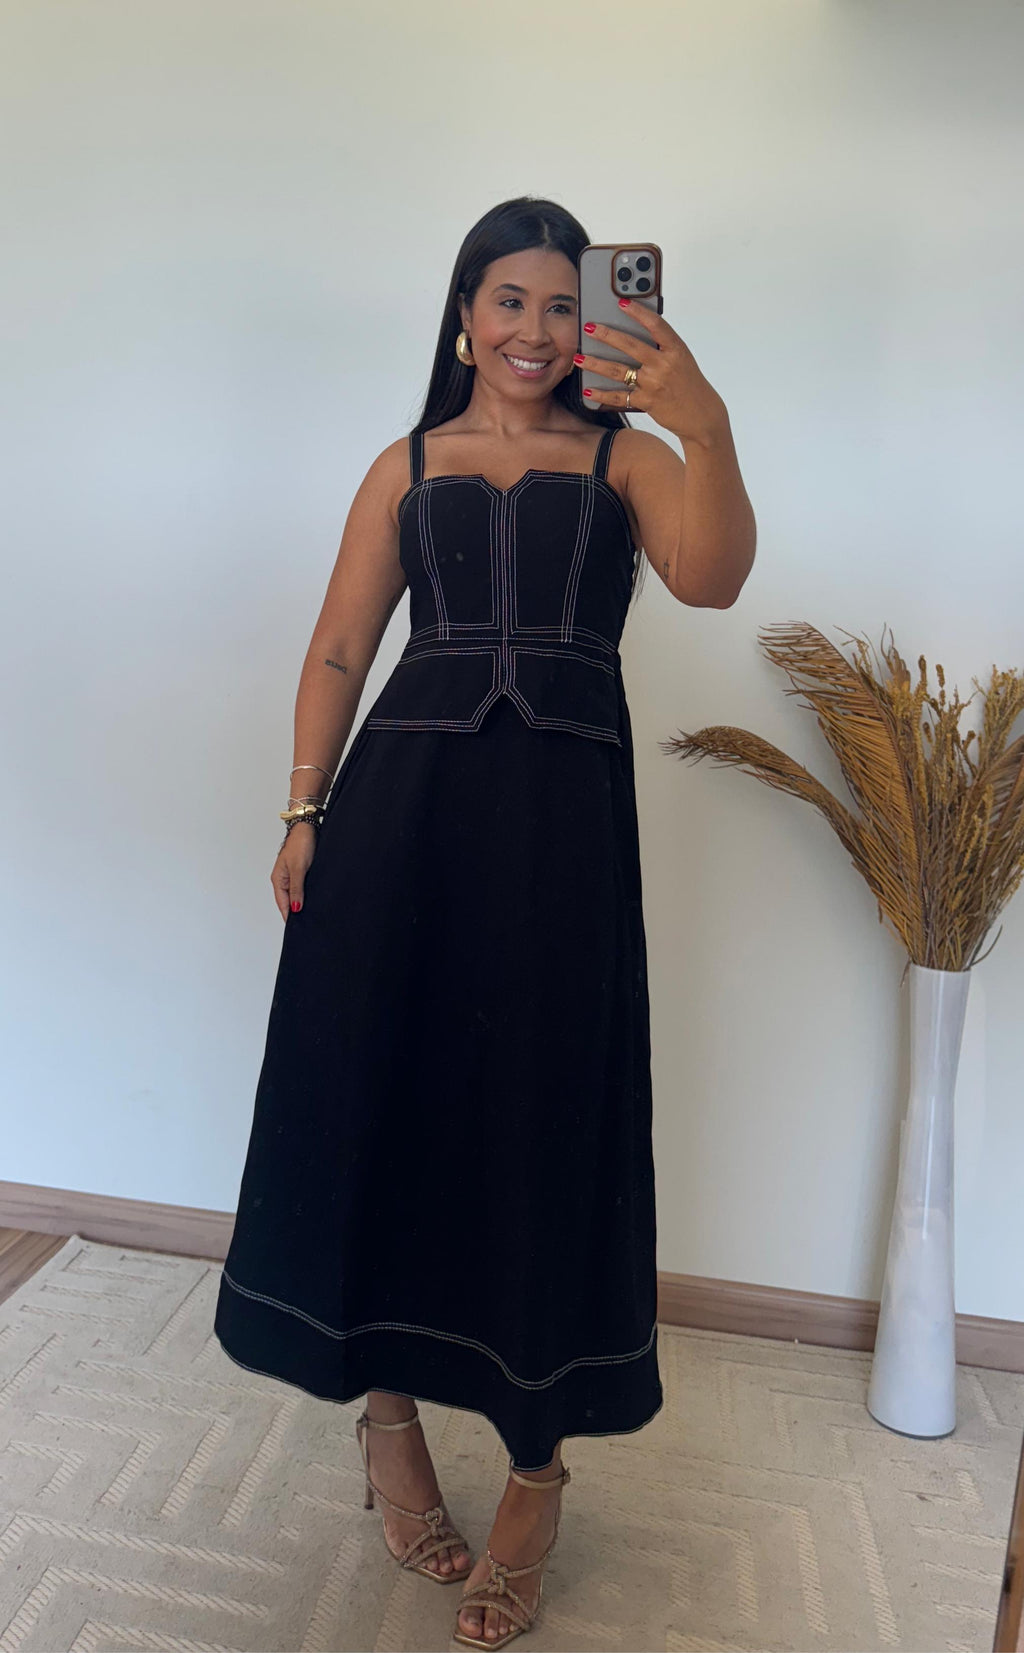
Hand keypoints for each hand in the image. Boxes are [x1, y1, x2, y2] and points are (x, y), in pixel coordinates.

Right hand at [271, 825, 316, 919]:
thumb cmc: (300, 844)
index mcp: (278, 879)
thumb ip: (297, 889)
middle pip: (288, 901)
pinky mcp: (301, 871)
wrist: (308, 827)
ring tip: (310, 915)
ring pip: (296, 894)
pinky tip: (313, 899)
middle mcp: (284, 879)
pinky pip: (302, 887)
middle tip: (305, 924)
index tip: (297, 928)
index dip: (289, 916)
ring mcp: (292, 875)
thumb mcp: (299, 869)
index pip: (282, 904)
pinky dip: (306, 894)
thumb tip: (296, 908)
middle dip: (295, 912)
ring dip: (301, 903)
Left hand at [575, 298, 727, 445]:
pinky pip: (619, 396)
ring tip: (578, 358)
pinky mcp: (646, 402)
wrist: (701, 415)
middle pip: (630, 345)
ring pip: (618, 370)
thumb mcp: (682, 360)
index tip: (622, 302)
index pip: (656, 325)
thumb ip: (662, 347)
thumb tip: (635, 333)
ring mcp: (654, 384)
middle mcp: (664, 364)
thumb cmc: (689, 384)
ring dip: (595, 363)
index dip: (638, 312)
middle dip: (606, 335)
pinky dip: (601, 394)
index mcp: (676, 349)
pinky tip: (588, 390)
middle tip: (589, 327)